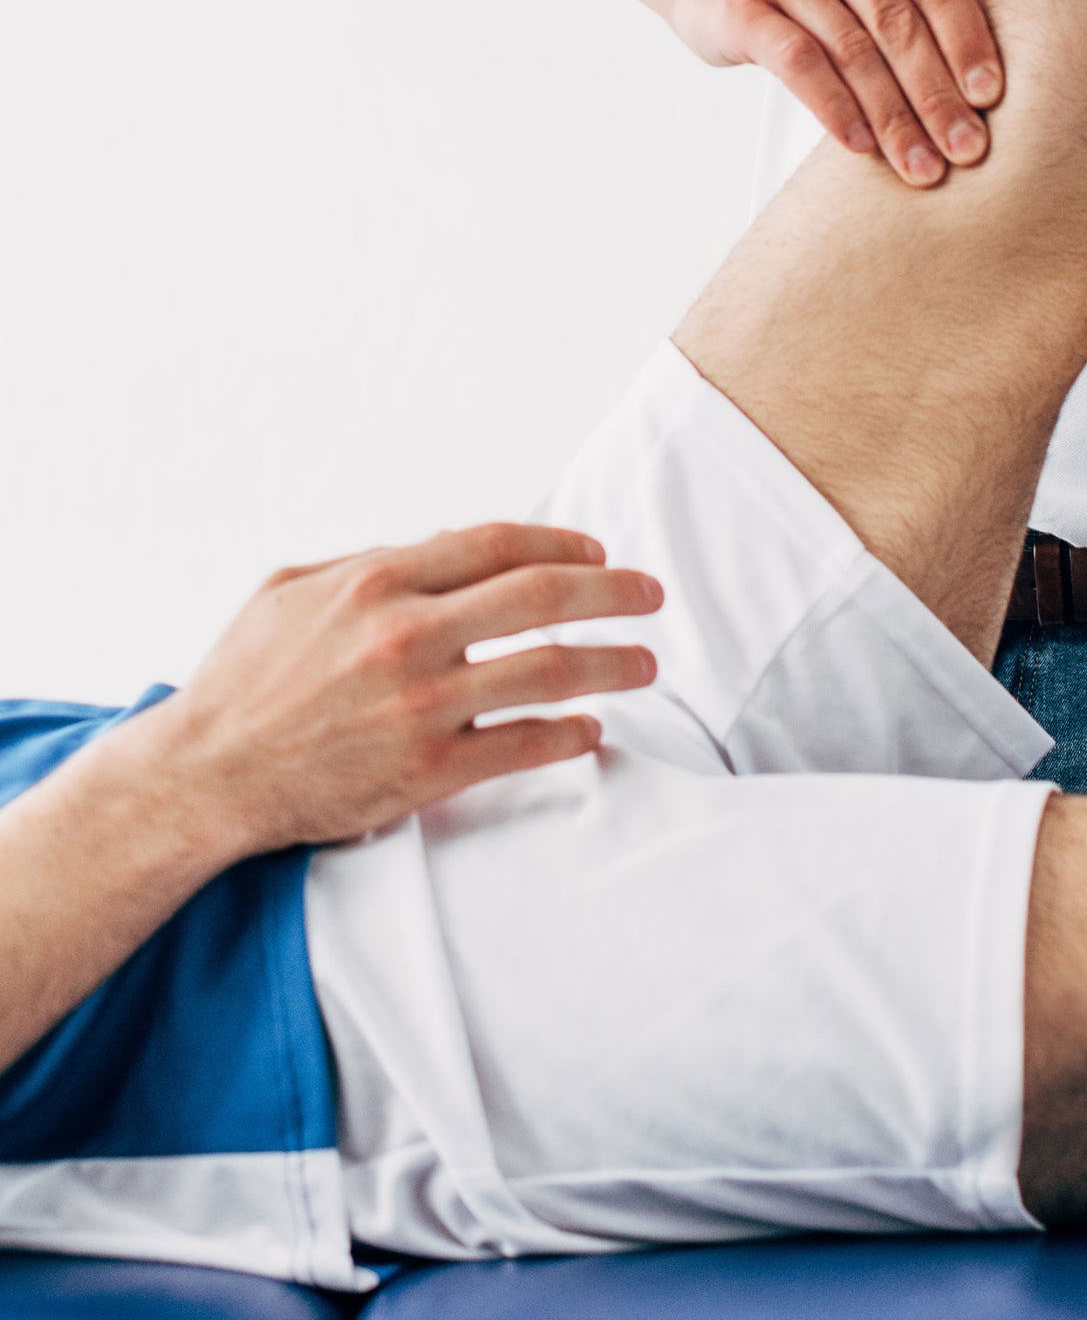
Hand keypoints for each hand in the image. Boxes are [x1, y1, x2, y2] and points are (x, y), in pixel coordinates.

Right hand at [146, 522, 662, 859]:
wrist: (204, 777)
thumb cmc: (243, 679)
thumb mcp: (292, 589)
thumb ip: (371, 561)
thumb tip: (443, 543)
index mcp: (377, 582)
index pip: (496, 545)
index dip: (559, 542)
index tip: (596, 550)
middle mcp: (406, 635)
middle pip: (539, 595)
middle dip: (610, 590)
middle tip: (649, 595)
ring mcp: (420, 706)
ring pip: (546, 670)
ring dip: (609, 662)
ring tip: (644, 663)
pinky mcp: (425, 772)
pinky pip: (521, 745)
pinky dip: (568, 735)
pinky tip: (592, 730)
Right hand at [657, 0, 1004, 185]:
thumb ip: (911, 6)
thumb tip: (977, 97)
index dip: (969, 45)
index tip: (991, 100)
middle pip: (900, 27)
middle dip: (938, 96)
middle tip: (968, 150)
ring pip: (854, 52)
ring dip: (894, 118)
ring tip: (921, 166)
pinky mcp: (745, 8)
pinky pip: (801, 64)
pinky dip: (836, 109)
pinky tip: (861, 146)